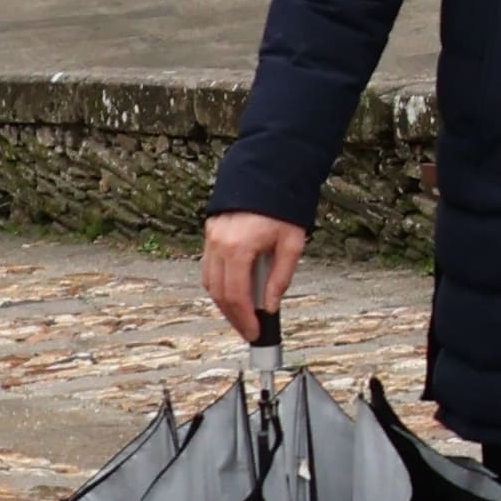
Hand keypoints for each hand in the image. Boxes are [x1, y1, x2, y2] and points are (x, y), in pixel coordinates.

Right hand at [202, 212, 306, 341]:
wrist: (271, 168)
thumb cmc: (283, 203)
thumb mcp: (291, 243)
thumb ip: (280, 278)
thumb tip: (270, 306)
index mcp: (238, 247)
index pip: (237, 296)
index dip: (246, 320)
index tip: (255, 333)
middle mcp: (219, 243)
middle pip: (220, 293)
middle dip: (234, 317)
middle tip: (248, 330)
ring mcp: (211, 236)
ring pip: (210, 282)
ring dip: (224, 302)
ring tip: (243, 314)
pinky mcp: (211, 230)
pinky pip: (209, 266)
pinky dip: (219, 283)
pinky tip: (234, 290)